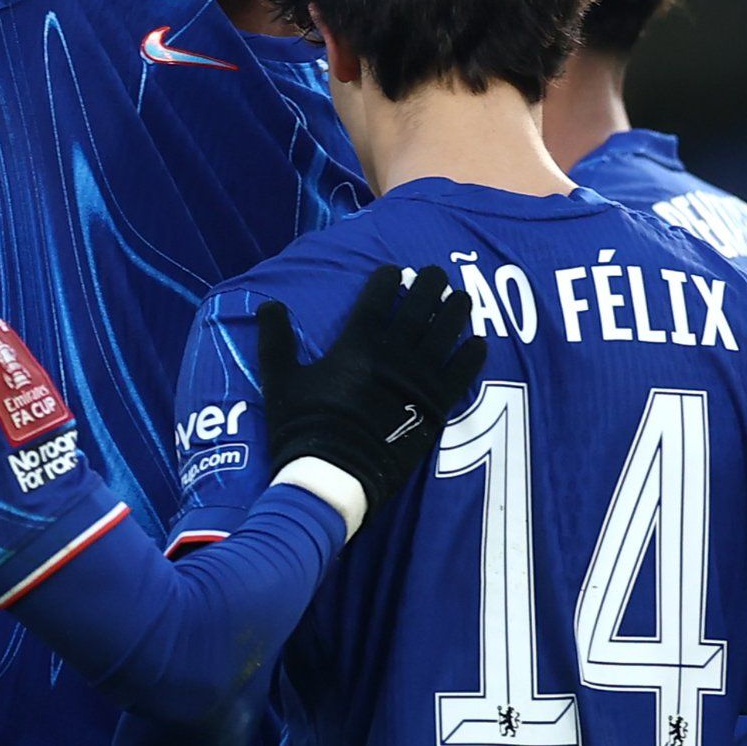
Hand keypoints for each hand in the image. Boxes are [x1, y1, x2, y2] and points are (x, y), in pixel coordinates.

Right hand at [258, 268, 485, 526]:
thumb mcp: (280, 381)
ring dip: (455, 311)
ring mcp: (418, 380)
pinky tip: (477, 342)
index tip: (394, 270)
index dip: (387, 279)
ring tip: (461, 298)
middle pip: (419, 307)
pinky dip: (471, 356)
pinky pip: (461, 374)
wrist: (333, 474)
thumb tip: (268, 306)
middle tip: (435, 273)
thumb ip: (275, 340)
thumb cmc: (303, 427)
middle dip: (429, 285)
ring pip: (445, 333)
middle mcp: (393, 355)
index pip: (377, 298)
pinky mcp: (435, 407)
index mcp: (356, 344)